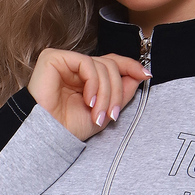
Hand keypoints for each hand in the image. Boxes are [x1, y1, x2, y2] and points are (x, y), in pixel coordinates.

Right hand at [27, 49, 147, 140]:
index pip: (112, 62)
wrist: (47, 136)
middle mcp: (76, 66)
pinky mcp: (54, 58)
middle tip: (111, 115)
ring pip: (102, 66)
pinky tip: (88, 101)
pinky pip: (87, 64)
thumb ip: (122, 93)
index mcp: (86, 76)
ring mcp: (65, 60)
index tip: (147, 75)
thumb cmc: (68, 127)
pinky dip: (94, 84)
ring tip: (98, 114)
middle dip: (116, 92)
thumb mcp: (104, 111)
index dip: (131, 66)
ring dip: (106, 94)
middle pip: (111, 65)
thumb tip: (140, 74)